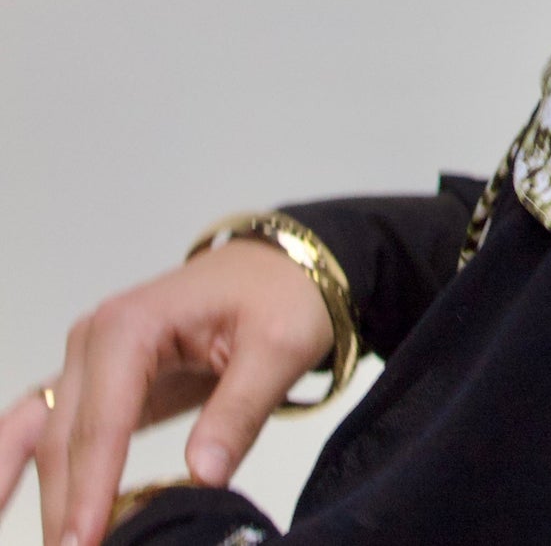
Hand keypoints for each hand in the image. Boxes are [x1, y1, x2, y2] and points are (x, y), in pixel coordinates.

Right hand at [0, 236, 335, 545]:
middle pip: (67, 441)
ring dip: (35, 493)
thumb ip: (239, 410)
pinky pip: (43, 427)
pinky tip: (2, 503)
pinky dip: (17, 466)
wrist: (284, 268)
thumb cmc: (283, 295)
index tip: (86, 543)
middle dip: (64, 508)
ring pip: (47, 440)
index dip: (91, 490)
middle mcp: (95, 339)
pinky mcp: (97, 381)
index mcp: (132, 327)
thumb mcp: (281, 347)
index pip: (102, 425)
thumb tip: (202, 474)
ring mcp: (89, 359)